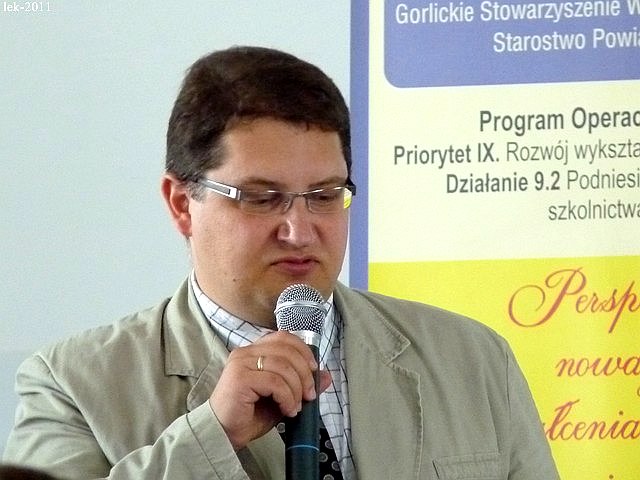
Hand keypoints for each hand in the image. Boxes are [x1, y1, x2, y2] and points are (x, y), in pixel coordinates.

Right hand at [209, 331, 331, 449]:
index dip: (303, 350)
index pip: (283, 337)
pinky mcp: (239, 378)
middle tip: (309, 394)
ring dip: (296, 388)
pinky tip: (287, 410)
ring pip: (283, 366)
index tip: (313, 370)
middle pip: (287, 350)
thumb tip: (327, 376)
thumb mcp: (282, 397)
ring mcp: (241, 364)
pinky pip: (274, 382)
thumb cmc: (248, 415)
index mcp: (254, 351)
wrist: (223, 434)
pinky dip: (287, 397)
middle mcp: (245, 352)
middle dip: (305, 373)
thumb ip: (301, 384)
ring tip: (296, 407)